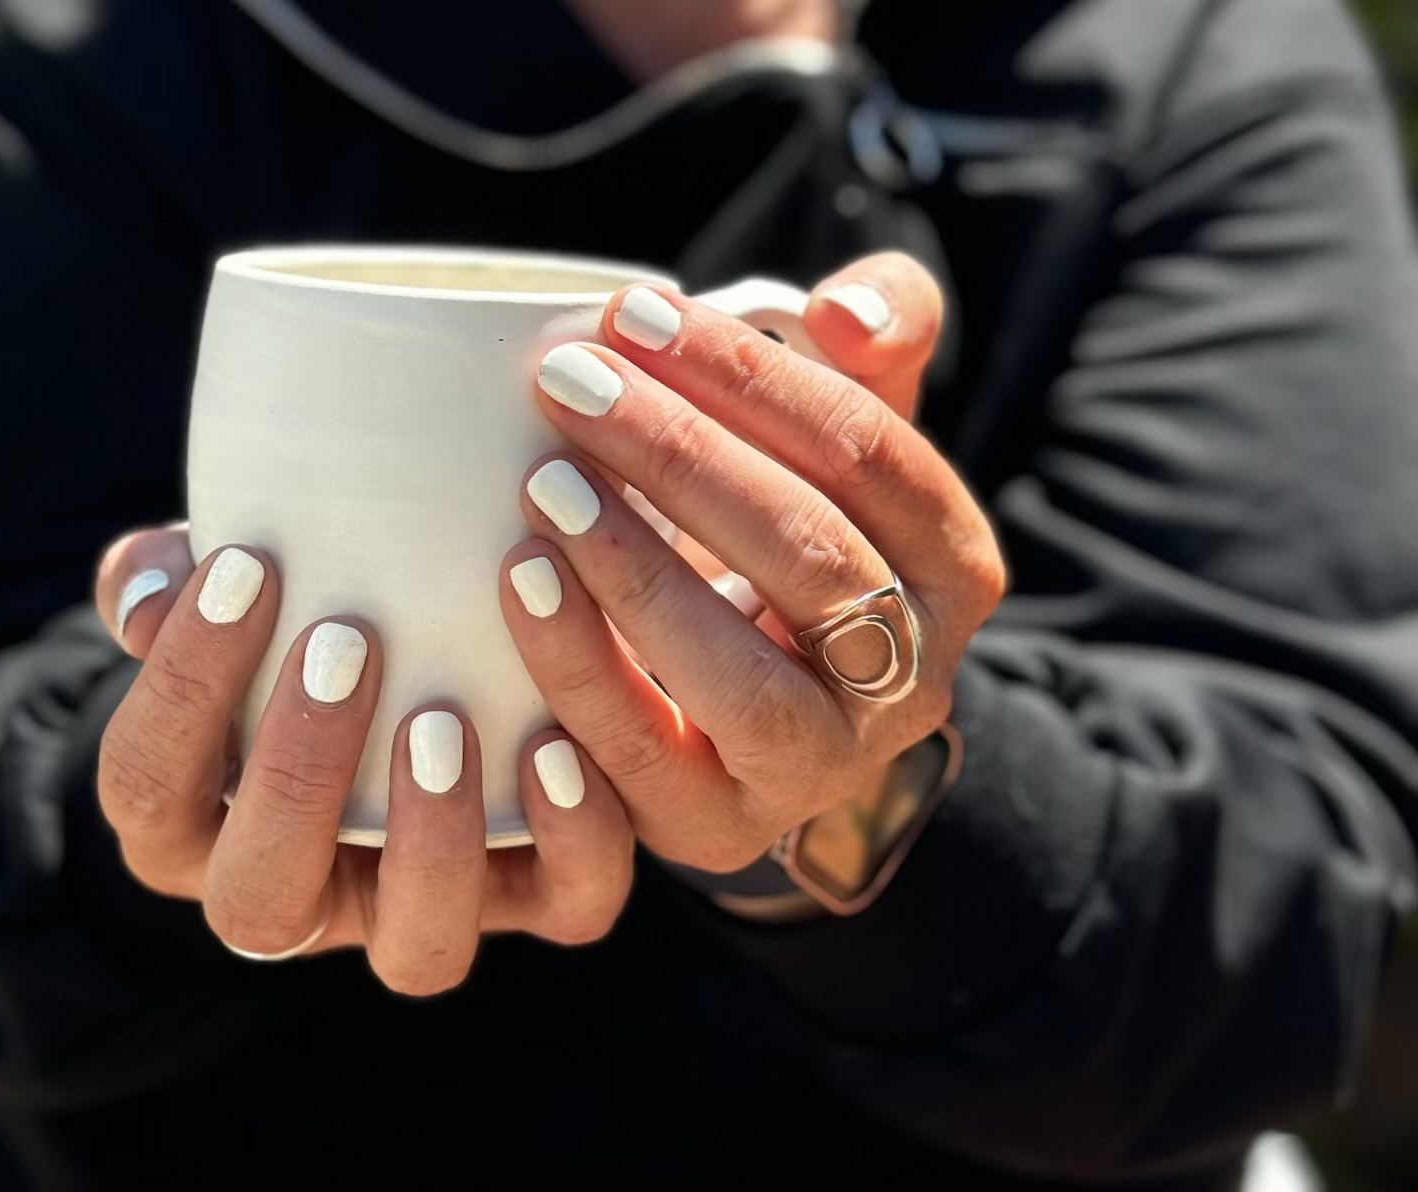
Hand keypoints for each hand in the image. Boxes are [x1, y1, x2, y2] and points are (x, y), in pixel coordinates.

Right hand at [91, 528, 632, 992]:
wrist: (437, 651)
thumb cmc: (300, 622)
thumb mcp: (228, 598)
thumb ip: (167, 585)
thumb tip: (152, 593)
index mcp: (193, 832)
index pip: (145, 787)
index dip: (183, 685)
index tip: (246, 566)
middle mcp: (300, 901)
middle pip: (259, 899)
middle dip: (294, 777)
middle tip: (344, 643)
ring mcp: (420, 916)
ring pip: (418, 951)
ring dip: (428, 841)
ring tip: (443, 718)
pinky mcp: (541, 899)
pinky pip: (567, 906)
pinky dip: (573, 836)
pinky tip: (560, 744)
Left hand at [501, 253, 1003, 873]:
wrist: (745, 692)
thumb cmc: (783, 529)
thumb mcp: (841, 428)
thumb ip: (877, 337)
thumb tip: (843, 311)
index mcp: (953, 570)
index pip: (872, 457)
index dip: (756, 378)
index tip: (636, 313)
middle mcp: (910, 682)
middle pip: (811, 555)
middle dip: (683, 456)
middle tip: (570, 382)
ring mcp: (819, 768)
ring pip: (743, 681)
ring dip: (637, 573)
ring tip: (543, 482)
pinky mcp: (718, 827)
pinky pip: (647, 761)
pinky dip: (580, 669)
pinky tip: (521, 579)